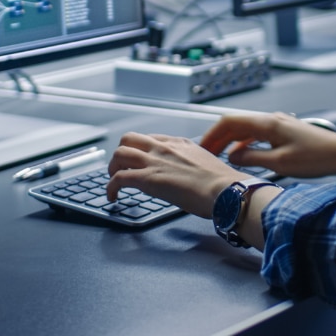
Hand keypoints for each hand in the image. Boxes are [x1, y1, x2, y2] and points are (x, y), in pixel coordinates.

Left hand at [106, 133, 242, 216]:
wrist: (224, 191)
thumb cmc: (221, 183)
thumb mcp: (206, 163)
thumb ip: (192, 163)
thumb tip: (190, 175)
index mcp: (179, 143)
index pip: (150, 139)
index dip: (140, 150)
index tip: (139, 161)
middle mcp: (164, 148)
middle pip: (129, 139)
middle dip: (121, 154)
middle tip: (121, 168)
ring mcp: (154, 162)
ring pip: (119, 154)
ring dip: (112, 168)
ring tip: (113, 181)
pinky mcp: (148, 179)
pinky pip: (118, 178)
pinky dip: (110, 187)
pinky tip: (112, 196)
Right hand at [200, 112, 335, 178]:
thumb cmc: (316, 158)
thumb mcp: (280, 163)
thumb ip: (252, 159)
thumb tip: (233, 157)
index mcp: (267, 123)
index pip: (229, 122)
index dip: (212, 134)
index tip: (201, 148)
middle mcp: (271, 119)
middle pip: (236, 123)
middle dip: (218, 138)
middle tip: (206, 154)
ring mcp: (278, 123)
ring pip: (246, 128)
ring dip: (231, 141)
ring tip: (219, 156)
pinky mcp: (285, 131)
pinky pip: (257, 133)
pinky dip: (245, 142)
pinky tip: (243, 155)